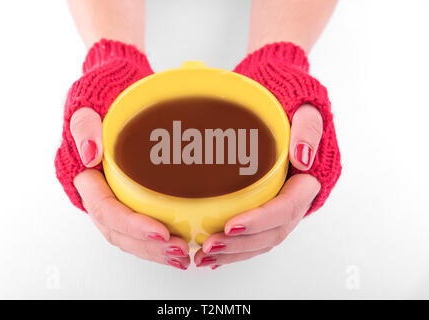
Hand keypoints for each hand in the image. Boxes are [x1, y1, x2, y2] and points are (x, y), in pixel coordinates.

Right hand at [71, 107, 190, 269]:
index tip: (160, 231)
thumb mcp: (87, 108)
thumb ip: (84, 125)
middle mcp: (100, 198)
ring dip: (156, 251)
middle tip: (180, 249)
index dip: (132, 224)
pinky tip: (180, 247)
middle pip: (120, 232)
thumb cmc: (100, 108)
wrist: (111, 107)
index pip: (106, 210)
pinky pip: (141, 231)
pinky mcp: (130, 203)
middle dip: (149, 246)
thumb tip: (91, 152)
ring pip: (131, 238)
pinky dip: (158, 243)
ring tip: (183, 255)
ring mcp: (115, 204)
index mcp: (87, 181)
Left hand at [195, 104, 321, 268]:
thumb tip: (302, 158)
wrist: (287, 113)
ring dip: (233, 253)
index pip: (285, 208)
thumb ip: (308, 128)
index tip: (231, 225)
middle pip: (270, 233)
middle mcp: (294, 202)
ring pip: (260, 241)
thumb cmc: (293, 111)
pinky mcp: (265, 211)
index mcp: (306, 182)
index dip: (259, 220)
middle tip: (208, 245)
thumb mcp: (306, 109)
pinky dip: (233, 249)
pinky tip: (213, 255)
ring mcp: (280, 210)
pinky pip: (253, 238)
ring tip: (203, 257)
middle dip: (240, 244)